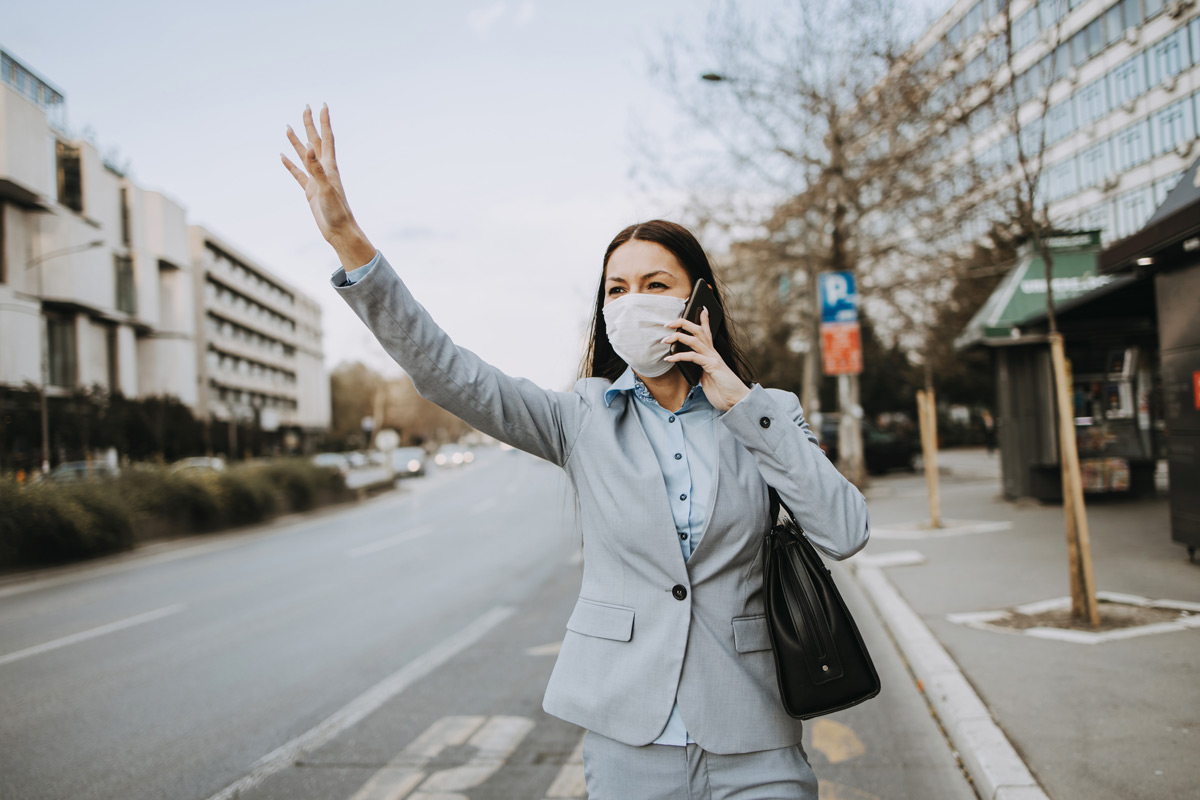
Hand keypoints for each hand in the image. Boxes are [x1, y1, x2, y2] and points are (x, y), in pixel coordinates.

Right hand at [281, 105, 375, 267]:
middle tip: (305, 107)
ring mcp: (315, 179)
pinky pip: (297, 174)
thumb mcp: (325, 188)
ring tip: (287, 127)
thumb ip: (316, 168)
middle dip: (310, 125)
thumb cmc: (336, 211)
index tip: (321, 105)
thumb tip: (309, 148)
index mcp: (329, 167)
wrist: (339, 231)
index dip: (324, 122)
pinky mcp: (310, 191)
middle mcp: (323, 170)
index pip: (326, 138)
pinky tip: (283, 157)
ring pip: (304, 155)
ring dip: (297, 141)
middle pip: (314, 142)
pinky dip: (290, 165)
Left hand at [662, 308, 749, 411]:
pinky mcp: (712, 366)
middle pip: (698, 330)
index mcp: (712, 355)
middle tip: (668, 323)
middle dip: (683, 323)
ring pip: (695, 339)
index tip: (700, 308)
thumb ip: (700, 370)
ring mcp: (713, 358)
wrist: (736, 401)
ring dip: (678, 337)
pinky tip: (669, 358)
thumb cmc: (723, 391)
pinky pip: (693, 357)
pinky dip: (679, 356)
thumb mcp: (708, 378)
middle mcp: (713, 353)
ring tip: (664, 339)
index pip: (707, 332)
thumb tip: (690, 367)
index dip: (704, 319)